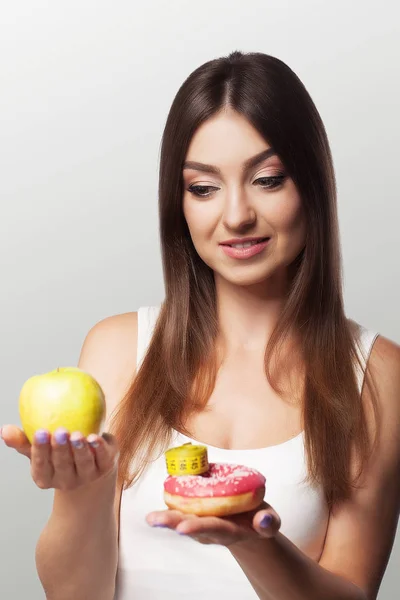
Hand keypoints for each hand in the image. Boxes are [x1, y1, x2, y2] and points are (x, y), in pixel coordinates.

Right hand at [1, 424, 118, 490]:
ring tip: (77, 434)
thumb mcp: (38, 447)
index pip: (41, 466)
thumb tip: (4, 430)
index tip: (40, 432)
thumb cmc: (57, 453)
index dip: (40, 451)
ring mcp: (87, 476)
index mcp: (46, 477)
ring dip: (80, 449)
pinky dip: (99, 449)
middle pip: (63, 466)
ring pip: (83, 464)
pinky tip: (95, 437)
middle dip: (60, 449)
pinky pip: (102, 458)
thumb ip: (22, 440)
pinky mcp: (105, 467)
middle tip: (59, 431)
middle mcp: (67, 480)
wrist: (90, 464)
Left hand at [146, 501, 280, 546]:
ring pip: (182, 519)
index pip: (212, 528)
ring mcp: (202, 523)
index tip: (182, 528)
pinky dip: (170, 504)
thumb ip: (268, 522)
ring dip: (166, 518)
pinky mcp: (198, 512)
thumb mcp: (270, 522)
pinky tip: (158, 499)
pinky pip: (182, 508)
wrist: (250, 525)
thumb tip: (264, 520)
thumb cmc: (259, 519)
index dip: (198, 527)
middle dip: (173, 523)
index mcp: (229, 531)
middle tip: (154, 520)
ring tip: (150, 518)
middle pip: (190, 526)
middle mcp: (211, 529)